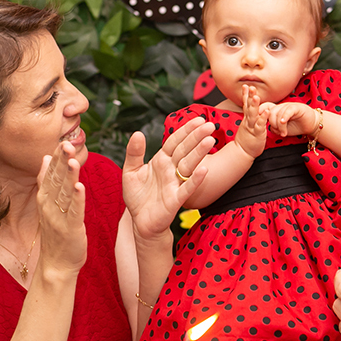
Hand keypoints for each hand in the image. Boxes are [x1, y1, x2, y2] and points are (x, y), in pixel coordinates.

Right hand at [37, 141, 87, 274]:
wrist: (56, 264)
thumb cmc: (56, 233)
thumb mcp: (48, 205)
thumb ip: (47, 182)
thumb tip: (47, 158)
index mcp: (45, 198)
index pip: (50, 173)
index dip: (56, 157)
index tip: (62, 139)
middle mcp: (49, 206)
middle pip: (56, 180)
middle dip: (61, 161)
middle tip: (66, 143)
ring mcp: (58, 218)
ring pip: (64, 194)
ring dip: (68, 176)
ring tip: (72, 160)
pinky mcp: (70, 229)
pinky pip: (74, 212)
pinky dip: (77, 199)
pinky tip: (80, 187)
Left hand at [122, 117, 215, 238]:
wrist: (141, 222)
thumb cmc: (137, 197)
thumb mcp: (130, 171)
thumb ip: (134, 153)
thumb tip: (138, 133)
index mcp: (161, 160)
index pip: (174, 141)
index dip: (185, 130)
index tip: (198, 119)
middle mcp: (170, 170)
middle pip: (184, 150)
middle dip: (196, 137)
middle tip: (209, 125)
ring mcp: (174, 184)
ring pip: (188, 165)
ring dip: (199, 153)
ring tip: (210, 140)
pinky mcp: (175, 199)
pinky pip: (187, 188)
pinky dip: (195, 179)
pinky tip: (204, 170)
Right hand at [234, 85, 269, 157]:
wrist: (242, 152)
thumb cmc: (247, 140)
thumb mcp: (247, 126)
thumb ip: (249, 117)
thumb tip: (251, 109)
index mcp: (247, 119)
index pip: (245, 105)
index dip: (245, 95)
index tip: (245, 86)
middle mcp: (248, 122)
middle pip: (248, 107)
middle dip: (249, 96)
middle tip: (251, 87)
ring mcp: (252, 127)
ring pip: (253, 115)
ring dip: (255, 105)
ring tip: (257, 96)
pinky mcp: (257, 134)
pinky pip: (260, 125)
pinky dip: (263, 118)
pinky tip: (266, 111)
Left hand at [264, 101, 317, 137]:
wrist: (311, 125)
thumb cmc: (296, 126)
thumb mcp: (283, 129)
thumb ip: (275, 127)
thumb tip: (268, 127)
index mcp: (277, 110)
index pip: (265, 107)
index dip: (260, 111)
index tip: (256, 120)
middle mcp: (282, 106)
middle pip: (270, 112)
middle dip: (272, 124)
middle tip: (279, 133)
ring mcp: (289, 106)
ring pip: (278, 113)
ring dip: (280, 125)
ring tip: (284, 133)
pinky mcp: (297, 107)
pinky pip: (288, 111)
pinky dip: (284, 117)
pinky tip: (284, 122)